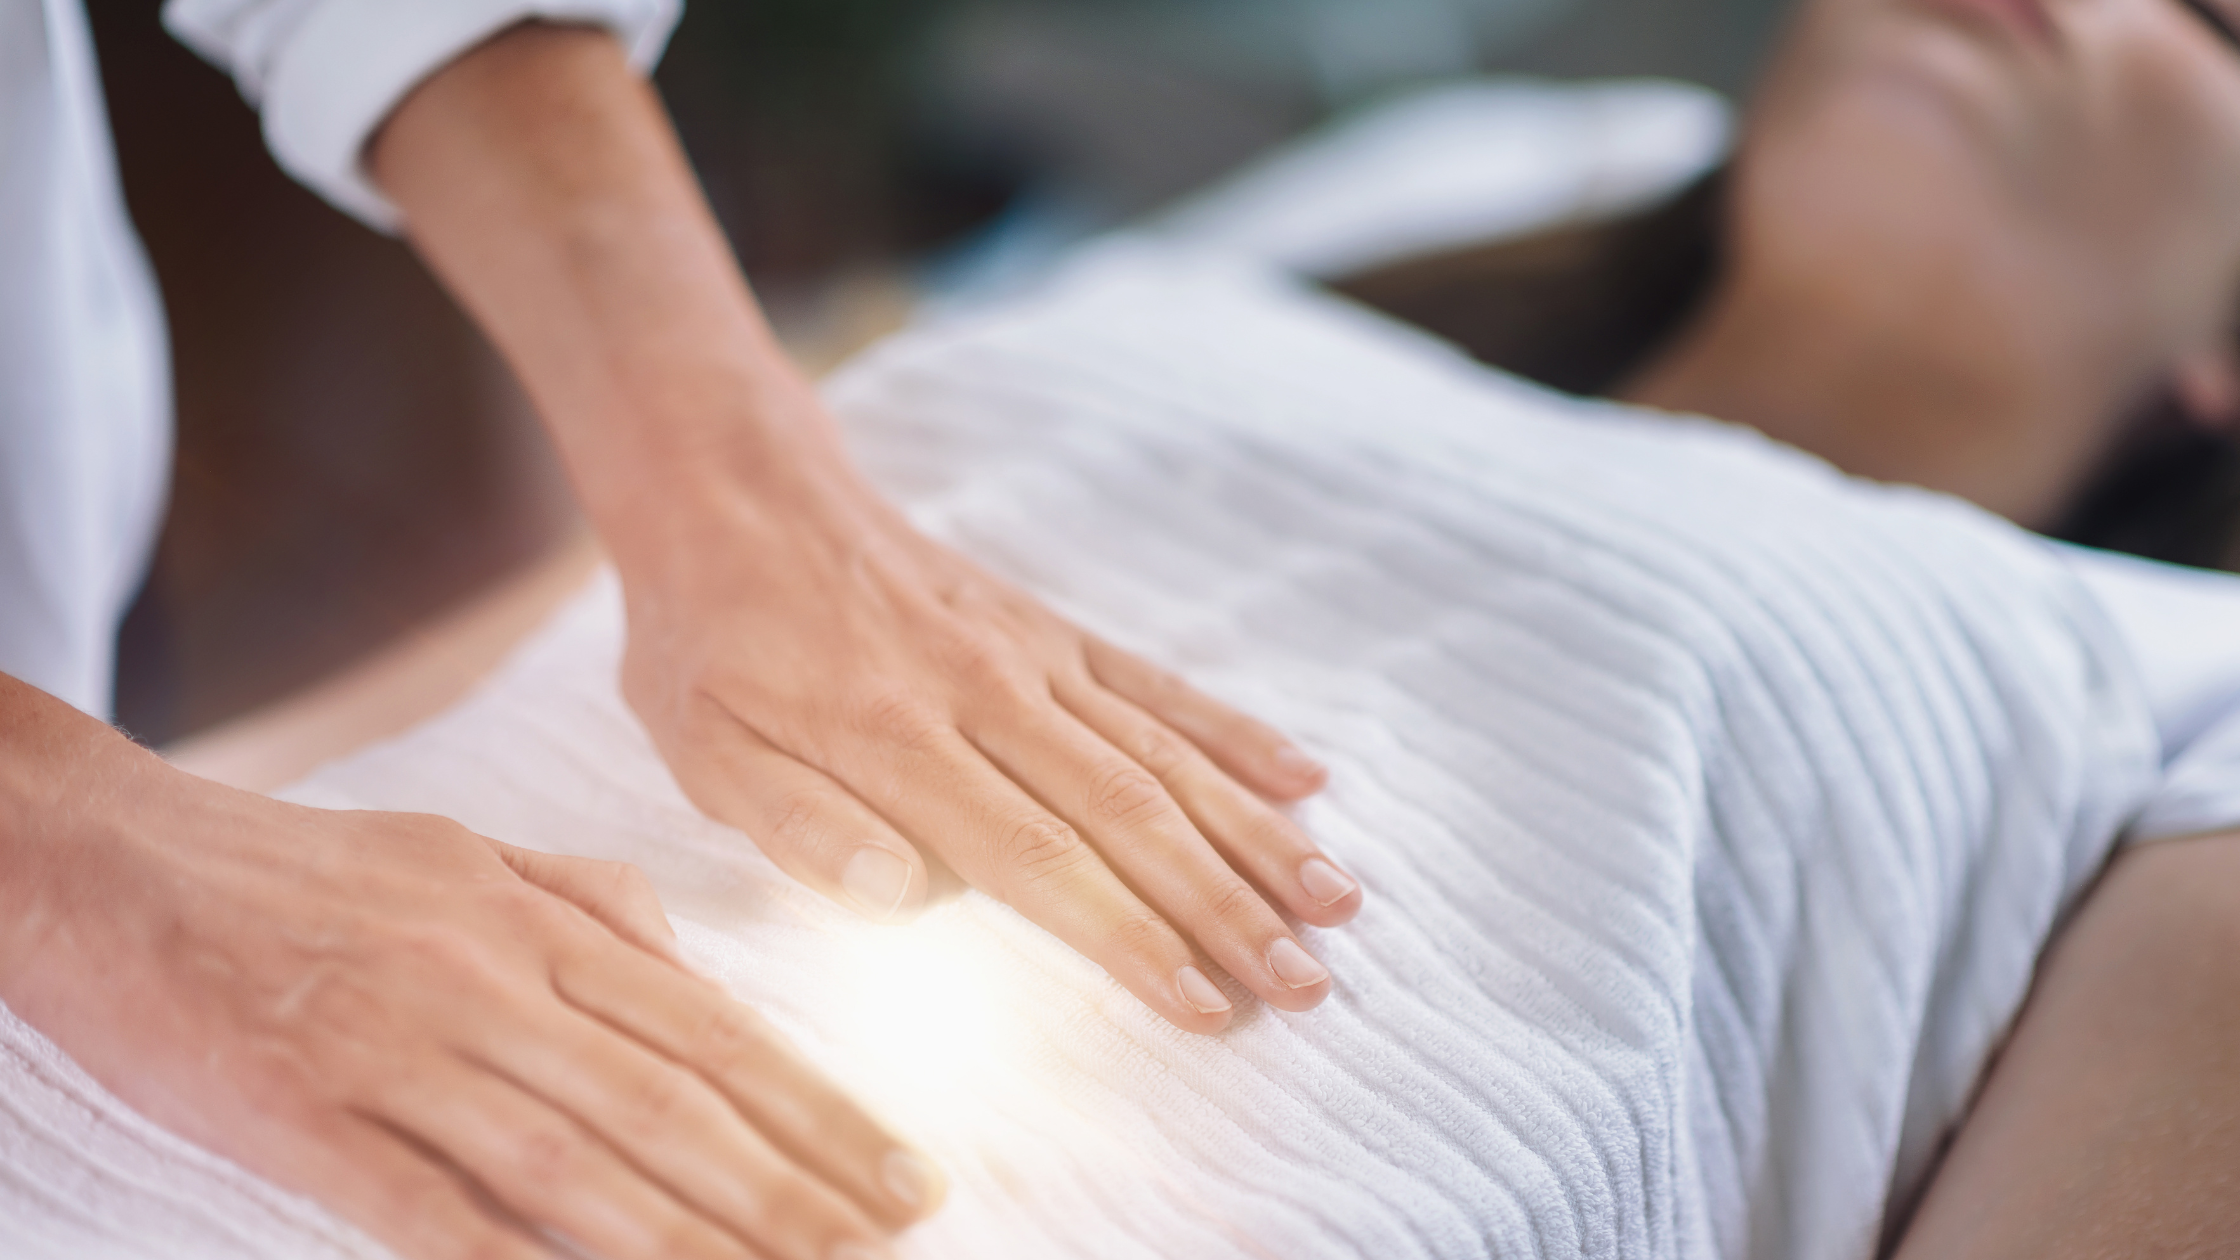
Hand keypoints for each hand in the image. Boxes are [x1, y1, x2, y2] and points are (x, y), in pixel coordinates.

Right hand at [0, 717, 940, 1259]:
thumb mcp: (473, 853)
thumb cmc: (310, 870)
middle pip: (671, 1102)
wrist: (116, 857)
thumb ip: (593, 906)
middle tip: (891, 1244)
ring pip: (575, 1160)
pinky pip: (426, 1205)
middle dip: (793, 1185)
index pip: (714, 1031)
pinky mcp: (302, 1113)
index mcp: (538, 919)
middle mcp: (489, 978)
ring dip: (693, 1237)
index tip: (907, 1172)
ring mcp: (398, 1047)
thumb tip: (698, 969)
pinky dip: (515, 1259)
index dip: (819, 1110)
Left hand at [614, 408, 1363, 1035]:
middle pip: (1130, 814)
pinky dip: (1234, 733)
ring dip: (1256, 833)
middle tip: (1306, 986)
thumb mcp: (703, 748)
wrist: (741, 496)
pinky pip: (1159, 685)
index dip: (1129, 936)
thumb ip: (799, 826)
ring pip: (1165, 754)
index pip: (1038, 858)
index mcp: (899, 742)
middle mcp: (989, 695)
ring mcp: (1034, 657)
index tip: (1205, 1004)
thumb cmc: (712, 647)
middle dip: (1227, 907)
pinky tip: (1307, 779)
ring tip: (1336, 904)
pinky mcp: (1053, 632)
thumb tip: (903, 894)